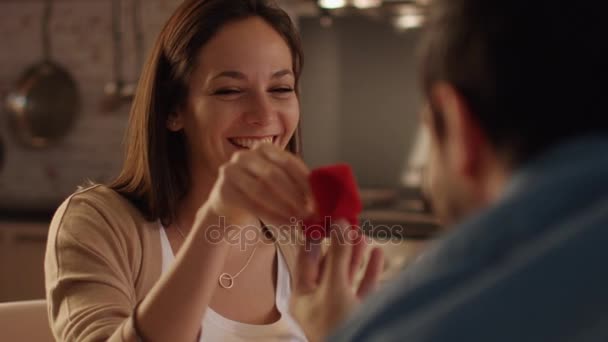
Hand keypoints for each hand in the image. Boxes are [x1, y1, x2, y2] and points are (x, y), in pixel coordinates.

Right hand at [204, 143, 313, 225]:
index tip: (318, 199)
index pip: (289, 162)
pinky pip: (250, 204)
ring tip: (299, 221)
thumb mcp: (279, 183)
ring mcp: (230, 171)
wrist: (230, 205)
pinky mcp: (222, 189)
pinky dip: (270, 216)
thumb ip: (297, 184)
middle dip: (295, 196)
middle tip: (310, 213)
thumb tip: (324, 197)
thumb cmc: (261, 192)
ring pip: (261, 190)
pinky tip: (284, 225)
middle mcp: (245, 155)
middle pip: (275, 175)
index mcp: (264, 148)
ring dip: (283, 207)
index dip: (305, 182)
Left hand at [290, 220, 384, 341]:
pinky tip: (378, 254)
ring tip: (362, 235)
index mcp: (303, 295)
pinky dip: (370, 270)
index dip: (314, 237)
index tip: (323, 218)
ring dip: (355, 255)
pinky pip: (363, 287)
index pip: (305, 259)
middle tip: (347, 224)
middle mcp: (319, 300)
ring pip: (347, 275)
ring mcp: (339, 307)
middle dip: (339, 245)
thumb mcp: (334, 287)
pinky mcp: (358, 312)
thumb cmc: (337, 326)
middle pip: (328, 265)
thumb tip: (339, 223)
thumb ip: (337, 255)